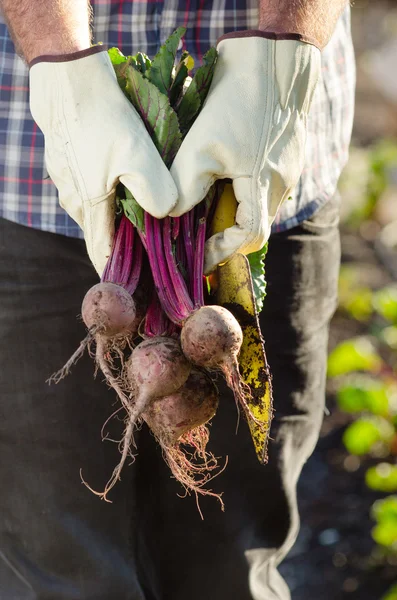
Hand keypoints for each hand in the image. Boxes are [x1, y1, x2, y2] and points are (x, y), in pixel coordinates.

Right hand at [29, 47, 177, 275]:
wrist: (67, 79)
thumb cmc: (101, 118)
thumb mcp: (136, 155)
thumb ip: (154, 192)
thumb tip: (166, 216)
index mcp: (89, 207)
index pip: (102, 255)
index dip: (120, 274)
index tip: (139, 287)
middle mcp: (76, 201)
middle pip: (103, 235)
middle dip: (126, 247)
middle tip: (156, 251)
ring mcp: (71, 183)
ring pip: (101, 212)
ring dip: (122, 220)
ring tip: (151, 219)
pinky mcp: (73, 165)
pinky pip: (96, 192)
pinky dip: (114, 198)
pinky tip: (132, 188)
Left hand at [170, 32, 319, 273]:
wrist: (276, 55)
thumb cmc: (239, 98)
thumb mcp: (202, 146)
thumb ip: (186, 186)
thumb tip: (172, 215)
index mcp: (266, 186)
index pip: (249, 237)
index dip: (222, 251)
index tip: (198, 257)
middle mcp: (282, 183)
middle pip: (254, 225)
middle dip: (224, 233)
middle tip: (195, 232)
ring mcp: (287, 167)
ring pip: (257, 205)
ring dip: (230, 211)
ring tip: (202, 205)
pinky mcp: (285, 153)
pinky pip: (262, 184)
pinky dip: (240, 191)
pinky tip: (220, 179)